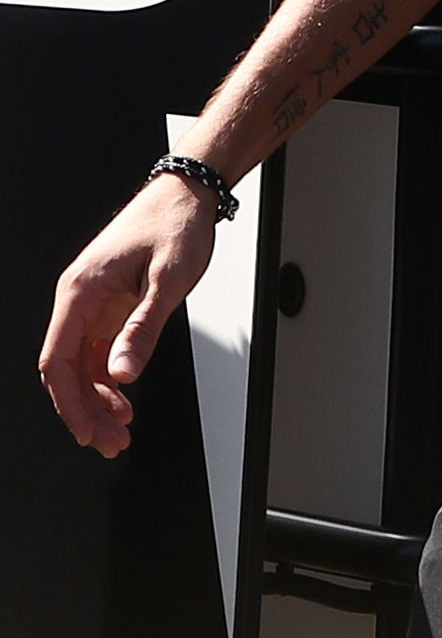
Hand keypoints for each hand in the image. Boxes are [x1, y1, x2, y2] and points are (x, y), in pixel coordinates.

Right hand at [36, 173, 217, 457]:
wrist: (187, 194)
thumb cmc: (176, 226)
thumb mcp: (168, 280)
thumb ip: (145, 328)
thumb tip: (123, 374)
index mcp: (80, 293)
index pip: (58, 361)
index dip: (69, 403)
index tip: (88, 432)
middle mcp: (78, 300)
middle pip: (67, 370)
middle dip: (85, 411)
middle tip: (111, 443)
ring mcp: (92, 304)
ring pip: (83, 365)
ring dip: (97, 400)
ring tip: (121, 430)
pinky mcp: (109, 306)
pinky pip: (99, 351)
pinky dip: (109, 379)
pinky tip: (124, 401)